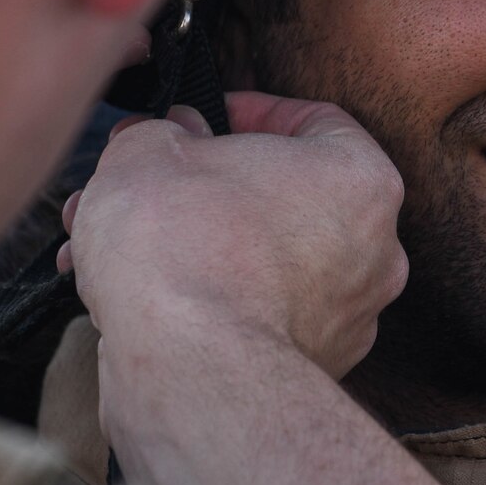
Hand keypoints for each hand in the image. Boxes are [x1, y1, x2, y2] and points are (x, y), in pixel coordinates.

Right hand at [59, 91, 407, 379]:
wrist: (186, 372)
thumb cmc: (182, 250)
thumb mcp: (147, 152)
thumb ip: (160, 133)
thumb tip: (165, 138)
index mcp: (358, 178)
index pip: (315, 121)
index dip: (250, 112)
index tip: (203, 120)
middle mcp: (372, 251)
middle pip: (281, 195)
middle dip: (201, 189)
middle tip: (147, 183)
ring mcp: (346, 318)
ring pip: (260, 260)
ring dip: (189, 246)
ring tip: (113, 243)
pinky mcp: (308, 370)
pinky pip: (252, 315)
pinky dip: (201, 301)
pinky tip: (131, 296)